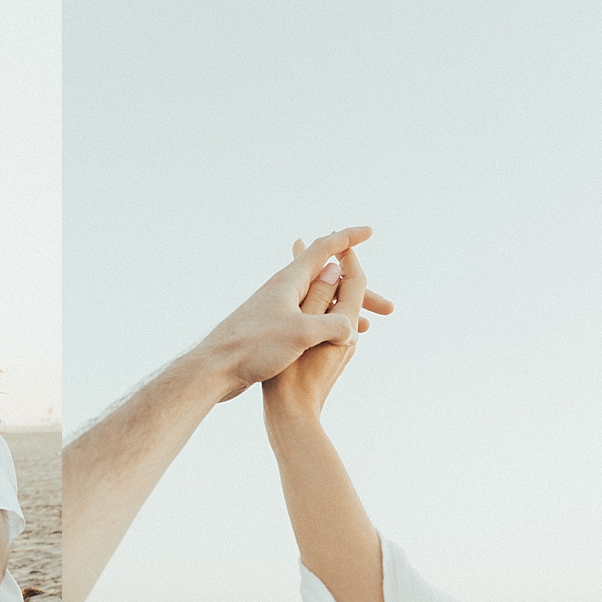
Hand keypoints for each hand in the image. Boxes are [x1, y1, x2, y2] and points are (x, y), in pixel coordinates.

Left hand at [198, 228, 390, 400]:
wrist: (214, 369)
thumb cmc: (253, 348)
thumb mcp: (301, 335)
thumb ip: (332, 323)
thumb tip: (353, 322)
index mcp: (289, 281)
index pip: (324, 249)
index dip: (348, 238)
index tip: (369, 232)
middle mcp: (281, 290)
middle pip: (327, 280)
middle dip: (359, 291)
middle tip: (387, 308)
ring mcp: (275, 310)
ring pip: (319, 302)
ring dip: (345, 311)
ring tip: (368, 328)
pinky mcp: (269, 330)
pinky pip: (308, 319)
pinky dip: (328, 324)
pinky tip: (334, 340)